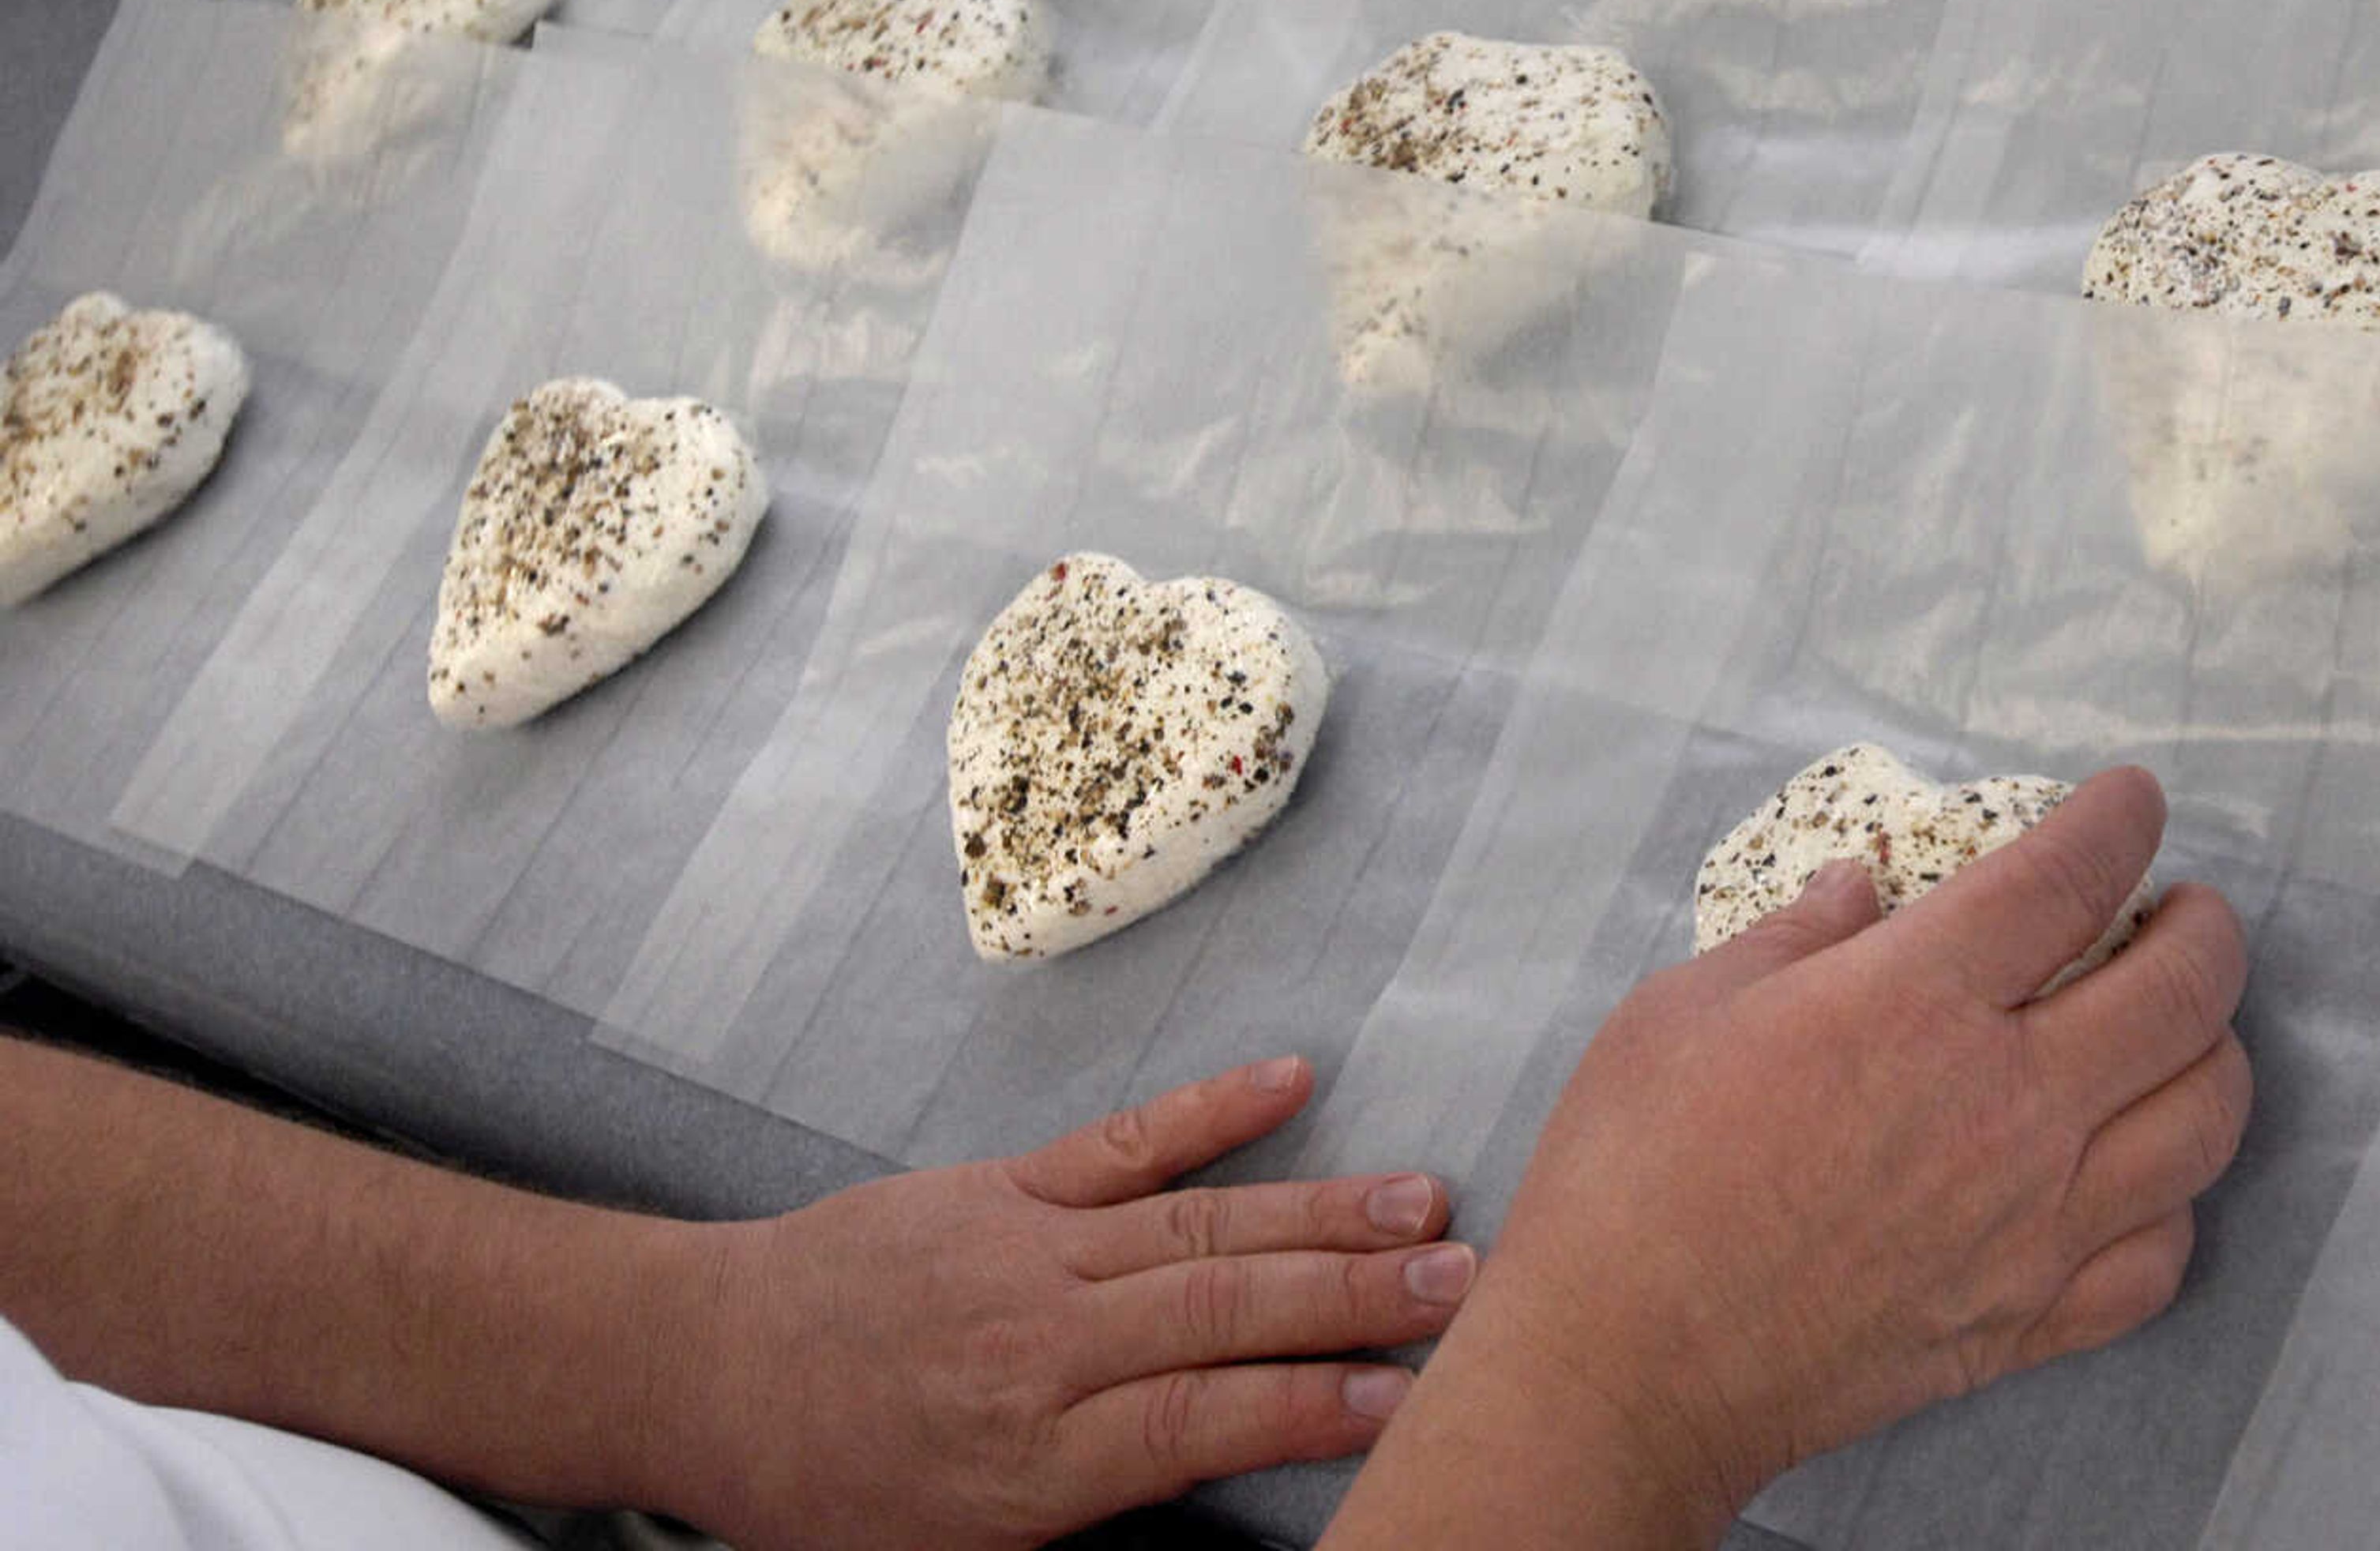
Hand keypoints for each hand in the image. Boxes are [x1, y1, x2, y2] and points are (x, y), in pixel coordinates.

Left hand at [672, 1057, 1472, 1550]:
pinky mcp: (1005, 1183)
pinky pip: (1123, 1141)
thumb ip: (1098, 1502)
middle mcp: (1040, 1346)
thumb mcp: (964, 1547)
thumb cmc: (842, 1485)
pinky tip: (1292, 1078)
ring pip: (1197, 1225)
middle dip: (1353, 1296)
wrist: (713, 1370)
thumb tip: (1231, 1466)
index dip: (1313, 1404)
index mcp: (1032, 1459)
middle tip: (1463, 1280)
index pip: (1202, 1422)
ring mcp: (1026, 1250)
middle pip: (1221, 1312)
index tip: (1412, 1392)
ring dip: (1319, 1210)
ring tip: (1423, 1202)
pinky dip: (1211, 1107)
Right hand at [1325, 765, 2249, 1546]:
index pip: (2068, 879)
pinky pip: (2161, 1258)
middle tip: (2182, 911)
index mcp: (1914, 1002)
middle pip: (2184, 994)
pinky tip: (2136, 1174)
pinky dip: (2173, 1204)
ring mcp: (2033, 1224)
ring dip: (2215, 1055)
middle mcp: (2006, 1107)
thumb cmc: (1633, 1173)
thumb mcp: (1686, 1006)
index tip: (2133, 799)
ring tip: (2181, 1032)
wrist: (1628, 1363)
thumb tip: (1858, 890)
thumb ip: (1794, 936)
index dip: (2120, 821)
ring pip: (2206, 1123)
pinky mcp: (2028, 1321)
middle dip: (2206, 929)